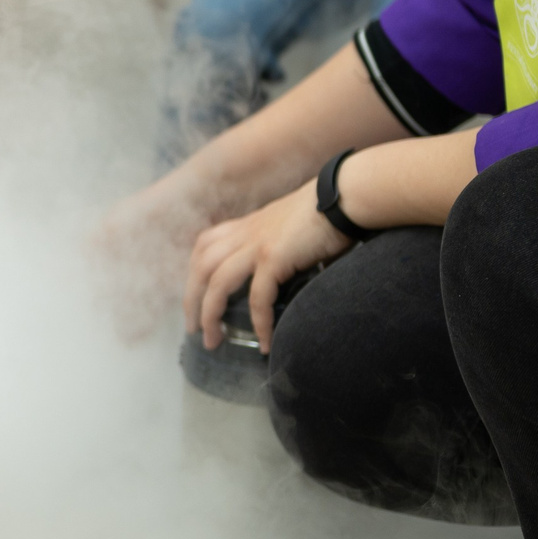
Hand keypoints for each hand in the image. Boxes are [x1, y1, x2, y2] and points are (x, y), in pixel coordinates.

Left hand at [186, 180, 349, 352]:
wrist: (346, 195)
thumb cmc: (329, 211)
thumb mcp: (291, 226)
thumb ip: (279, 246)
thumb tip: (287, 273)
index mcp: (248, 225)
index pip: (204, 245)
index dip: (194, 271)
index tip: (195, 294)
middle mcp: (245, 234)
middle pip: (201, 267)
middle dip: (191, 300)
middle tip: (193, 329)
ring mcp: (256, 245)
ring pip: (216, 283)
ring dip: (209, 315)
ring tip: (212, 341)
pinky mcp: (274, 257)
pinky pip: (257, 298)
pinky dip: (259, 323)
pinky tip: (265, 343)